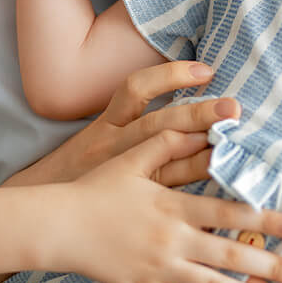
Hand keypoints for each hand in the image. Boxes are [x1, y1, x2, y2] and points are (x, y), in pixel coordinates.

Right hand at [9, 60, 240, 188]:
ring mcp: (126, 179)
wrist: (47, 211)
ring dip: (204, 157)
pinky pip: (168, 197)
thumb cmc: (78, 170)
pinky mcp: (135, 205)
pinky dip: (194, 195)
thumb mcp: (98, 135)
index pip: (136, 89)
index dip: (170, 76)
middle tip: (233, 107)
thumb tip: (177, 100)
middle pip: (158, 124)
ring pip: (167, 165)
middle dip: (197, 114)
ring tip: (234, 150)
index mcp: (107, 122)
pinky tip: (220, 194)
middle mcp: (116, 146)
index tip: (206, 71)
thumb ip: (131, 116)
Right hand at [59, 125, 281, 282]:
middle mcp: (172, 240)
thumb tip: (197, 128)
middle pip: (231, 255)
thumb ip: (167, 144)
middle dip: (272, 266)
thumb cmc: (96, 188)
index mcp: (174, 206)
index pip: (228, 213)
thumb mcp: (132, 159)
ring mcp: (159, 269)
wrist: (59, 224)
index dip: (265, 220)